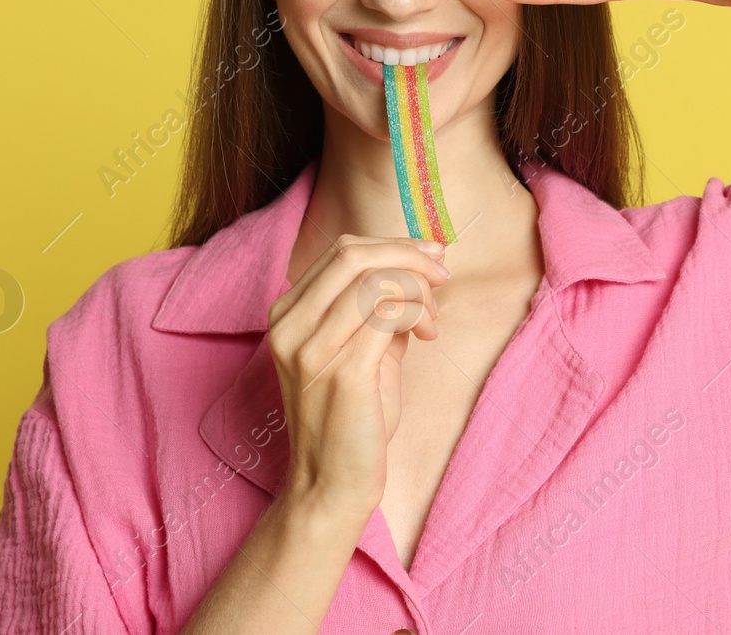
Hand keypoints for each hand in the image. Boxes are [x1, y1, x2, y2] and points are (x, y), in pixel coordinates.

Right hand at [265, 235, 447, 516]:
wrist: (332, 483)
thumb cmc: (352, 418)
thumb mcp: (363, 350)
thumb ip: (380, 309)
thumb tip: (421, 265)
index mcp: (289, 314)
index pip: (341, 252)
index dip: (393, 246)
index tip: (431, 256)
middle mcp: (291, 326)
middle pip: (353, 255)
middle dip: (409, 256)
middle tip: (442, 275)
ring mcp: (311, 348)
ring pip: (374, 280)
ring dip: (418, 289)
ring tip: (432, 320)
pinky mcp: (343, 371)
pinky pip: (388, 313)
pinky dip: (417, 312)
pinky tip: (427, 333)